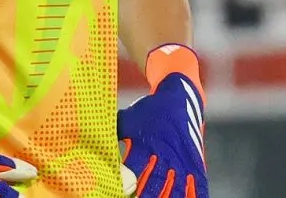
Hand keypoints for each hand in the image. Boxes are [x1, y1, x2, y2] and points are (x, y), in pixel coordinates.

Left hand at [119, 45, 207, 197]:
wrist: (178, 97)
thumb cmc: (148, 111)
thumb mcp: (128, 118)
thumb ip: (112, 133)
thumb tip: (89, 139)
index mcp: (145, 144)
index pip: (134, 170)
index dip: (127, 184)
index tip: (120, 191)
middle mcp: (164, 154)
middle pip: (155, 183)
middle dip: (146, 196)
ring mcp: (182, 160)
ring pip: (175, 189)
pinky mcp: (195, 163)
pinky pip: (196, 186)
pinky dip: (192, 196)